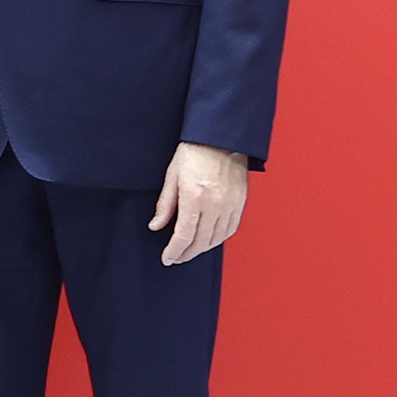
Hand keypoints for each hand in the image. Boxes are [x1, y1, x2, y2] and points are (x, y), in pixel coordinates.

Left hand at [151, 141, 247, 266]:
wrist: (220, 137)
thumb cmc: (194, 152)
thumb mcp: (171, 176)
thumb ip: (165, 205)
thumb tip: (156, 225)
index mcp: (194, 197)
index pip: (183, 235)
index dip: (174, 251)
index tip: (167, 258)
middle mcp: (215, 204)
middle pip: (201, 241)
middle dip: (187, 254)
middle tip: (177, 257)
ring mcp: (230, 204)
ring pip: (217, 238)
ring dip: (203, 249)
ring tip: (190, 251)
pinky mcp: (240, 201)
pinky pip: (231, 228)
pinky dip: (219, 238)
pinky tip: (210, 240)